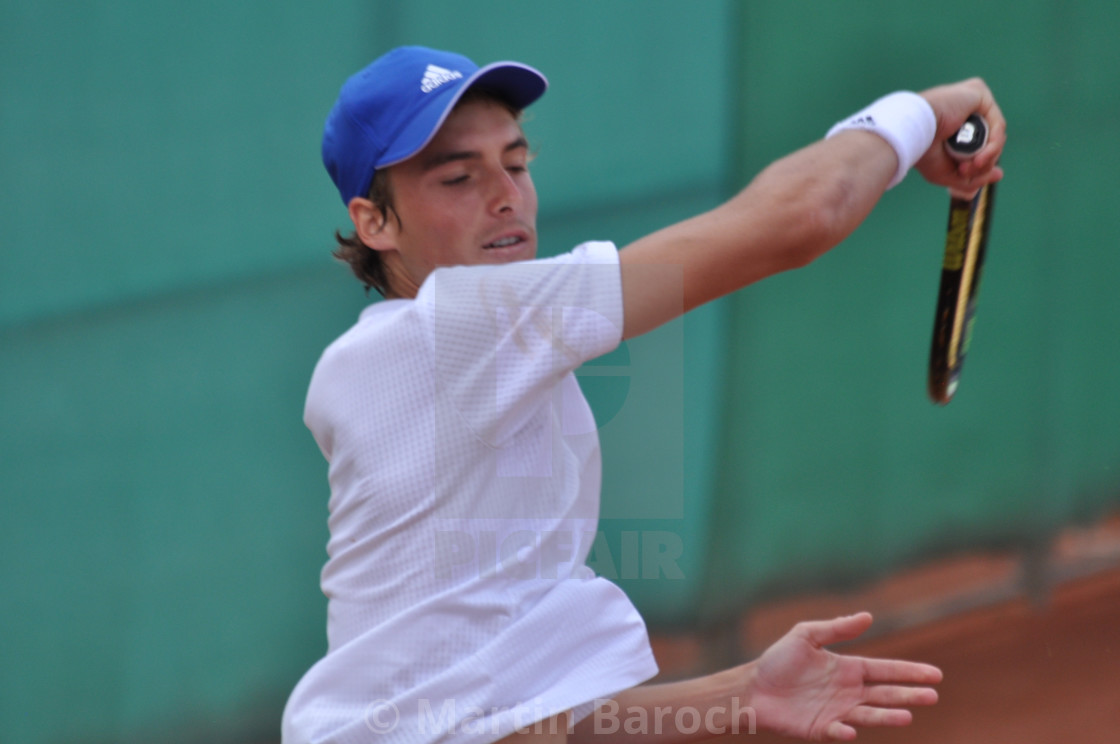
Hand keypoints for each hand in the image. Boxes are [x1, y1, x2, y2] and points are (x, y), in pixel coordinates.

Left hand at [747, 612, 941, 740]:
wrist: (753, 687)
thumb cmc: (778, 661)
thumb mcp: (806, 636)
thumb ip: (836, 628)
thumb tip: (868, 616)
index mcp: (848, 669)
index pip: (885, 670)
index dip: (909, 672)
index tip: (935, 675)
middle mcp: (848, 692)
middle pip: (885, 694)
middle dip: (909, 695)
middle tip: (932, 696)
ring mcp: (837, 712)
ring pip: (868, 715)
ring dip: (887, 716)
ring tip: (907, 715)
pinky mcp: (821, 729)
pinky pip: (837, 732)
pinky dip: (845, 733)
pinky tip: (852, 731)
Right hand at [916, 77, 1006, 195]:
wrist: (911, 134)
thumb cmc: (921, 152)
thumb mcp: (947, 173)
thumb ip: (973, 176)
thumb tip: (999, 175)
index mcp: (953, 124)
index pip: (978, 145)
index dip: (977, 165)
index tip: (964, 175)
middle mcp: (963, 109)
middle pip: (988, 141)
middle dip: (982, 163)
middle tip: (965, 172)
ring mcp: (972, 99)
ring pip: (995, 134)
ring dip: (988, 157)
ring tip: (971, 166)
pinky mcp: (979, 93)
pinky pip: (997, 123)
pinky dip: (993, 145)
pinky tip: (980, 157)